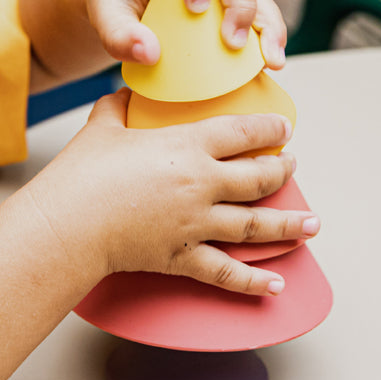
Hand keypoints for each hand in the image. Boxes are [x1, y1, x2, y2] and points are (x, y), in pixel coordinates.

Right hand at [24, 92, 318, 295]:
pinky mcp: (184, 257)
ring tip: (313, 223)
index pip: (244, 132)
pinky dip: (254, 282)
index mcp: (187, 146)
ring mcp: (197, 223)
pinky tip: (276, 286)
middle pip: (260, 177)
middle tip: (293, 167)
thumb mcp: (102, 126)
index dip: (270, 129)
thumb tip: (124, 93)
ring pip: (256, 224)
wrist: (68, 225)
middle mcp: (203, 184)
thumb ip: (119, 107)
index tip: (284, 130)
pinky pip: (227, 272)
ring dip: (290, 224)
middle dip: (282, 170)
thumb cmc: (81, 175)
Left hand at [85, 0, 287, 70]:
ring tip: (271, 60)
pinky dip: (268, 32)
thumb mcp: (104, 15)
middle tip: (234, 44)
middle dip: (240, 5)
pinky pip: (258, 7)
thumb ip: (118, 35)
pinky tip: (272, 60)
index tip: (195, 9)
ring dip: (267, 23)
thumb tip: (148, 54)